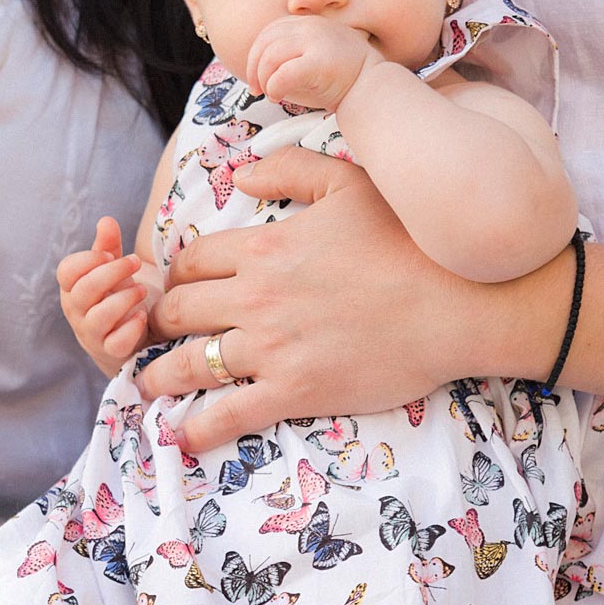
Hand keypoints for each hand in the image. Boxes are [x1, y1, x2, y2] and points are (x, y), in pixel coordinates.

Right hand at [57, 217, 152, 375]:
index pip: (67, 271)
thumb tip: (106, 220)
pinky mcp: (111, 351)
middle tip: (135, 262)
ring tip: (142, 289)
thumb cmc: (116, 293)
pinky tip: (142, 316)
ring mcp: (92, 333)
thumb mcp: (113, 267)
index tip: (111, 253)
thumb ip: (108, 244)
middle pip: (83, 291)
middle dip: (111, 273)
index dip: (88, 260)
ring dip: (123, 299)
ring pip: (99, 317)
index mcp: (72, 287)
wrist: (129, 334)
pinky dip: (130, 329)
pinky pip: (116, 343)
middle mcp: (77, 311)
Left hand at [135, 147, 482, 450]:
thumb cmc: (410, 241)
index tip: (172, 289)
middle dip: (156, 324)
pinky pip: (229, 414)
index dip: (173, 276)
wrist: (458, 304)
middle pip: (177, 311)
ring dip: (158, 376)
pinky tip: (181, 435)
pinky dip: (197, 428)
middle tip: (150, 336)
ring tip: (145, 385)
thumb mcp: (348, 183)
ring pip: (189, 363)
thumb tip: (242, 174)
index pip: (189, 262)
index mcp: (262, 248)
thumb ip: (290, 169)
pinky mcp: (295, 391)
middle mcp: (255, 296)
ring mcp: (272, 347)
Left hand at [245, 16, 375, 111]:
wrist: (373, 88)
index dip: (256, 54)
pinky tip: (277, 96)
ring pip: (271, 56)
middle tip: (257, 89)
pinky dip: (274, 86)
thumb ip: (291, 54)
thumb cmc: (342, 77)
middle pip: (266, 42)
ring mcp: (316, 42)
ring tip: (270, 94)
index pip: (270, 32)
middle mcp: (311, 27)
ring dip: (264, 78)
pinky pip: (283, 73)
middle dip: (255, 67)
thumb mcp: (314, 56)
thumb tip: (259, 70)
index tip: (257, 76)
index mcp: (309, 23)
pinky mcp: (319, 62)